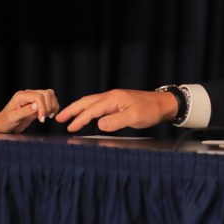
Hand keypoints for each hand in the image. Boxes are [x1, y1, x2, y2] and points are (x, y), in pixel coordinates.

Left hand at [0, 88, 59, 132]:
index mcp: (21, 96)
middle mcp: (28, 94)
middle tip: (43, 118)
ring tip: (47, 116)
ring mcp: (34, 97)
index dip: (43, 107)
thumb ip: (25, 111)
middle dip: (48, 107)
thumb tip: (37, 106)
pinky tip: (49, 115)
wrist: (3, 124)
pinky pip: (50, 100)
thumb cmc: (5, 122)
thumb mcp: (12, 118)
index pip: (38, 96)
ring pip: (50, 94)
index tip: (41, 119)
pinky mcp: (38, 103)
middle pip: (46, 94)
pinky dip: (53, 106)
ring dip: (52, 105)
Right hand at [56, 89, 177, 132]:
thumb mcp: (134, 118)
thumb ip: (116, 121)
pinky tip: (88, 115)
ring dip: (79, 109)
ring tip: (68, 116)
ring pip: (92, 103)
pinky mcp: (118, 102)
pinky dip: (89, 110)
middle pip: (87, 102)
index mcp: (113, 99)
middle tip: (59, 117)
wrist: (164, 104)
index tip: (70, 127)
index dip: (80, 119)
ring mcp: (115, 99)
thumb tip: (99, 125)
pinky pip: (98, 105)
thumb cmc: (151, 110)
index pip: (92, 109)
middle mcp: (111, 96)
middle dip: (72, 110)